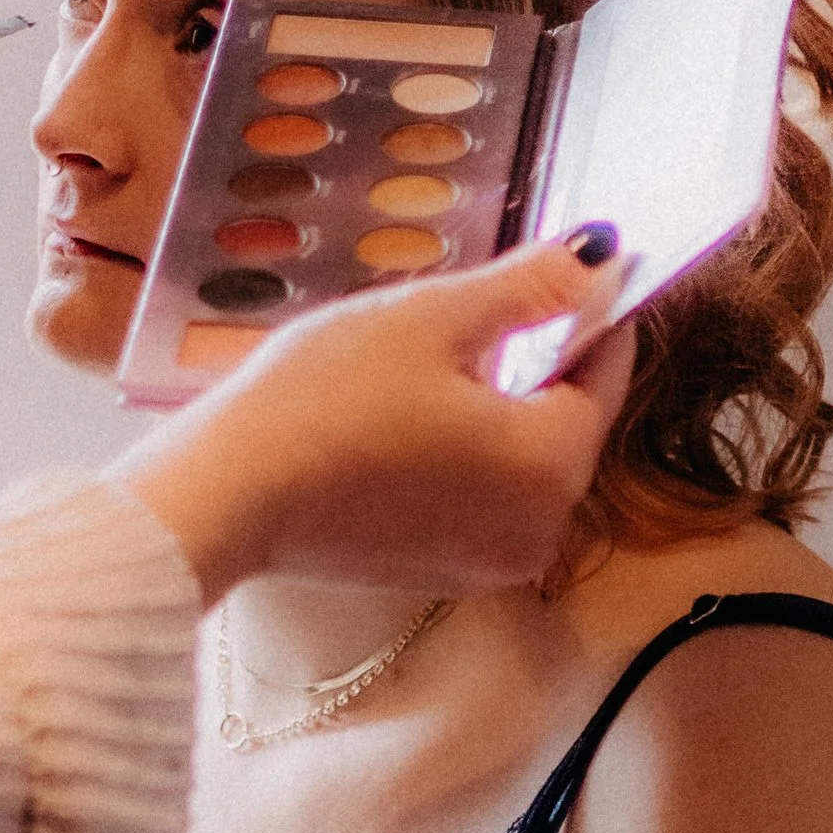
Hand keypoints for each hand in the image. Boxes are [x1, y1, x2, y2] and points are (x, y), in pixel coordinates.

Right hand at [112, 233, 635, 606]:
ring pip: (520, 461)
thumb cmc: (322, 401)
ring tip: (426, 365)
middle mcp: (538, 528)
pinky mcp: (440, 575)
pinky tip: (402, 420)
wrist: (227, 494)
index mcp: (551, 463)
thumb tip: (600, 258)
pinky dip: (461, 456)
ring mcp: (488, 562)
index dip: (592, 310)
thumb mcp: (432, 320)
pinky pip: (479, 498)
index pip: (606, 371)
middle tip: (477, 311)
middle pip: (565, 421)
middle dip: (535, 362)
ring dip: (495, 409)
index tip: (574, 270)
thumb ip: (528, 289)